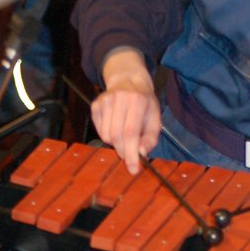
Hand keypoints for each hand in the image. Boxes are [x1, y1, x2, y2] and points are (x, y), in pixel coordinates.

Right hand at [91, 49, 161, 173]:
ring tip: (125, 133)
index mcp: (137, 101)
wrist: (128, 81)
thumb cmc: (144, 104)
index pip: (131, 132)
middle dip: (123, 151)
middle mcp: (119, 98)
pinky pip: (99, 130)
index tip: (133, 169)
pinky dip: (107, 135)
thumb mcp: (155, 119)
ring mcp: (104, 101)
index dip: (131, 153)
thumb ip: (150, 138)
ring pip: (105, 135)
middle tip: (129, 156)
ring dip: (116, 143)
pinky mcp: (95, 105)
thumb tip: (141, 154)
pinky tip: (116, 126)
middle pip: (116, 136)